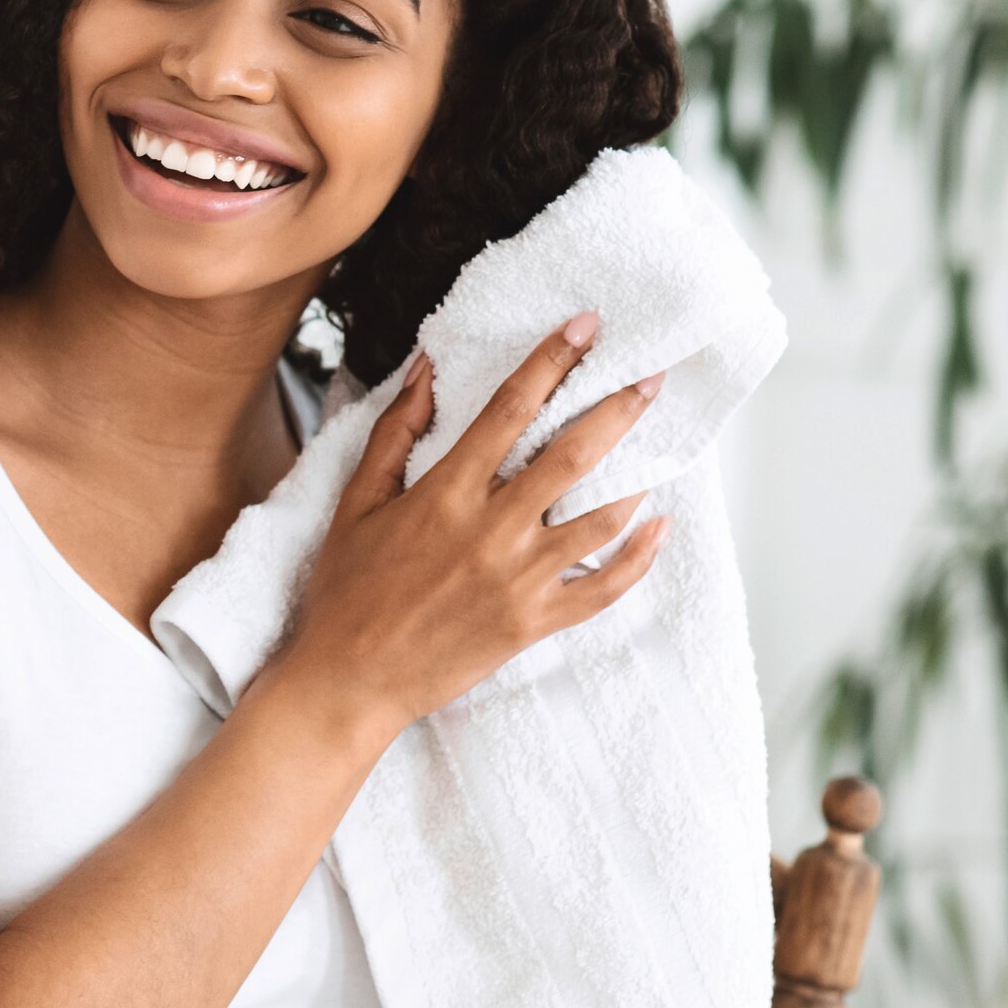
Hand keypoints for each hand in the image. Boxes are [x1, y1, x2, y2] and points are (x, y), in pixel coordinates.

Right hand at [271, 314, 669, 742]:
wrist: (350, 680)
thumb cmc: (347, 592)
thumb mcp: (357, 501)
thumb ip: (396, 432)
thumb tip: (425, 369)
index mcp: (447, 493)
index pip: (511, 407)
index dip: (553, 360)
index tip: (585, 327)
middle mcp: (492, 530)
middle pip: (574, 453)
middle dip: (619, 407)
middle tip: (651, 378)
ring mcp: (519, 579)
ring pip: (600, 517)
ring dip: (636, 475)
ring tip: (659, 446)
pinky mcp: (534, 623)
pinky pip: (604, 587)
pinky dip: (638, 557)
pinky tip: (658, 527)